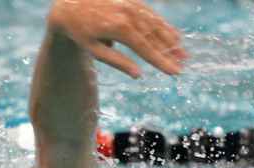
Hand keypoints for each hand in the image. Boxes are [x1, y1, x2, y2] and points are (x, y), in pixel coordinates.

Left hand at [48, 0, 186, 77]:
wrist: (70, 4)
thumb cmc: (80, 32)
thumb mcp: (94, 50)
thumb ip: (117, 62)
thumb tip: (138, 75)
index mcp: (120, 28)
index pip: (146, 48)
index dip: (161, 61)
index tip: (174, 72)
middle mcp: (129, 14)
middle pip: (155, 36)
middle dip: (170, 52)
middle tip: (183, 65)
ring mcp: (132, 5)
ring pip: (156, 24)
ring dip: (171, 39)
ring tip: (183, 52)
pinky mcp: (132, 1)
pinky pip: (152, 15)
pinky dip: (163, 26)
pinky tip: (173, 35)